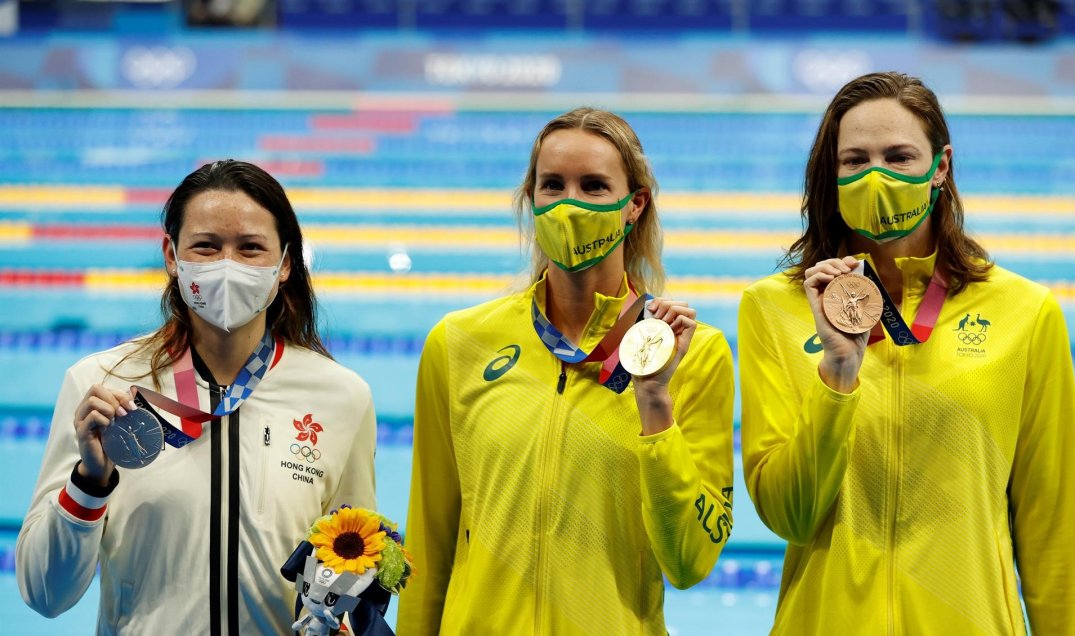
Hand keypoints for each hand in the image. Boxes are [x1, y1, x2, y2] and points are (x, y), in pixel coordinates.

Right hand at [73, 384, 136, 485]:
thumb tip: (134, 390)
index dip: (120, 394)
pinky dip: (104, 420)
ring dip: (109, 409)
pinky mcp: (81, 431)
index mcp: (91, 405)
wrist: (102, 464)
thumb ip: (124, 406)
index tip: (132, 407)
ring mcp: (80, 420)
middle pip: (95, 389)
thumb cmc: (112, 441)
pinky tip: (108, 429)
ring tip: (115, 421)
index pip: (102, 388)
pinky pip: (92, 417)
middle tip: (124, 414)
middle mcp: (83, 410)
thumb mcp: (121, 421)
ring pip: (92, 401)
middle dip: (115, 399)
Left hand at [633, 298, 696, 434]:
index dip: (662, 301)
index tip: (651, 310)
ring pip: (690, 311)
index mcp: (665, 326)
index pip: (672, 303)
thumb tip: (643, 309)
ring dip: (675, 310)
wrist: (648, 383)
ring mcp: (681, 337)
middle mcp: (675, 330)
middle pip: (683, 304)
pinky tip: (667, 327)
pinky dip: (680, 319)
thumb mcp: (638, 340)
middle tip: (657, 317)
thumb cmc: (641, 364)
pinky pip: (692, 323)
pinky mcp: (684, 345)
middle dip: (668, 304)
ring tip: (663, 322)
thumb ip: (643, 326)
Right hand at [804, 256, 869, 392]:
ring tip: (839, 273)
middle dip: (834, 261)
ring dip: (825, 266)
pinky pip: (808, 284)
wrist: (848, 353)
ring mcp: (819, 299)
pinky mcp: (815, 306)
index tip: (854, 263)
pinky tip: (831, 279)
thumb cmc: (856, 334)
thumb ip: (864, 294)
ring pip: (812, 272)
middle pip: (821, 267)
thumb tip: (867, 276)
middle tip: (847, 268)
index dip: (842, 261)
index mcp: (836, 293)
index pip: (833, 269)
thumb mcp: (865, 309)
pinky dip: (818, 275)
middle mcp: (825, 294)